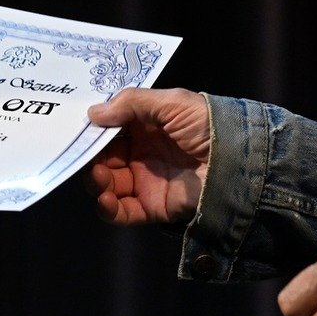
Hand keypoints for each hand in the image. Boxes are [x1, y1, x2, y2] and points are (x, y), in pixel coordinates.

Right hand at [85, 87, 212, 225]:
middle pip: (103, 159)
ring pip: (107, 185)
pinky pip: (123, 212)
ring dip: (96, 182)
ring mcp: (146, 181)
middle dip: (90, 158)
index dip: (93, 131)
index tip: (78, 131)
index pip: (109, 131)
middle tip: (84, 157)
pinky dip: (108, 209)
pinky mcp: (153, 206)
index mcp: (145, 127)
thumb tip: (93, 113)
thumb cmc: (207, 124)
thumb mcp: (172, 103)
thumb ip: (131, 103)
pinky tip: (106, 199)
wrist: (238, 161)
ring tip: (99, 178)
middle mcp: (142, 154)